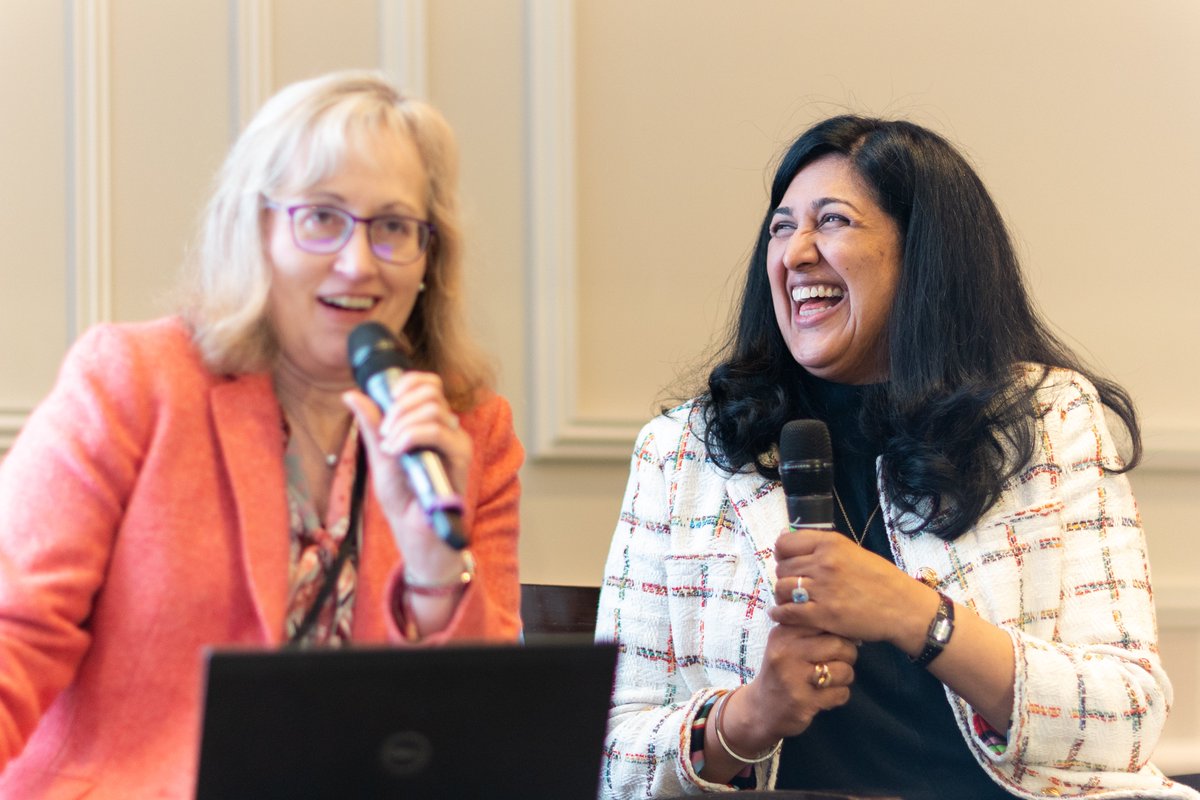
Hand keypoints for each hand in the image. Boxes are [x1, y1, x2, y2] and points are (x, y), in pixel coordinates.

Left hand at [343, 370, 471, 576]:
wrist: (415, 533)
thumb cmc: (404, 499)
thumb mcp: (380, 456)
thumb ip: (371, 426)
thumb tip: (351, 394)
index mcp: (432, 424)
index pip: (430, 385)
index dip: (409, 382)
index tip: (387, 398)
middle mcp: (448, 429)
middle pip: (431, 391)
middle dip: (399, 406)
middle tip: (383, 432)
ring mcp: (456, 442)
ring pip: (432, 409)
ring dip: (402, 423)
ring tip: (388, 448)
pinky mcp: (461, 457)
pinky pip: (436, 431)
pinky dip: (411, 436)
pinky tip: (397, 451)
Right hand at [714, 625, 856, 762]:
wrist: (762, 708)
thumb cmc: (782, 670)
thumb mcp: (786, 643)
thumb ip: (810, 629)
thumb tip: (848, 625)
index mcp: (784, 633)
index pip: (824, 620)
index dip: (839, 631)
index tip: (837, 639)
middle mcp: (786, 652)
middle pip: (839, 645)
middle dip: (848, 655)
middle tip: (839, 661)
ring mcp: (794, 678)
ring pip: (844, 671)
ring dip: (845, 677)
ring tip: (831, 680)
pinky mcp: (803, 702)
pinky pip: (841, 694)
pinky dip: (839, 696)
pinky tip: (825, 696)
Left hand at [769, 527, 936, 651]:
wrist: (904, 608)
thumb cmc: (881, 579)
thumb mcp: (852, 551)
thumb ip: (822, 548)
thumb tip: (789, 542)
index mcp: (830, 544)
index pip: (785, 543)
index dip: (783, 553)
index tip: (788, 561)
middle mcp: (824, 563)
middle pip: (782, 567)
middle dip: (785, 576)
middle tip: (794, 585)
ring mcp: (822, 589)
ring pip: (781, 588)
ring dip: (783, 595)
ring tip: (791, 600)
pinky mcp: (823, 615)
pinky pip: (787, 612)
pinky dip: (781, 614)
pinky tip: (783, 614)